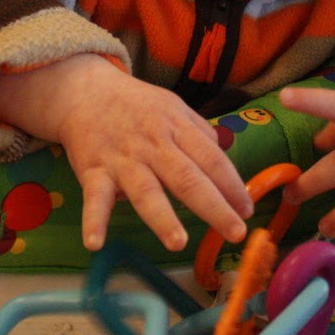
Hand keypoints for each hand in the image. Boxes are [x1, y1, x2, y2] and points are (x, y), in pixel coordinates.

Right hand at [0, 56, 252, 251]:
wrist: (86, 91)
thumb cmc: (137, 106)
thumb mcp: (174, 107)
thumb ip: (200, 134)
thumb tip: (225, 160)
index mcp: (177, 128)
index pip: (211, 159)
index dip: (232, 185)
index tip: (248, 209)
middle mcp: (153, 145)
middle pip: (187, 178)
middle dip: (213, 207)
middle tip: (235, 233)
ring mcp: (123, 160)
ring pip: (146, 191)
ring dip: (162, 218)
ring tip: (178, 243)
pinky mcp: (94, 172)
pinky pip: (94, 199)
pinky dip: (94, 221)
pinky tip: (95, 243)